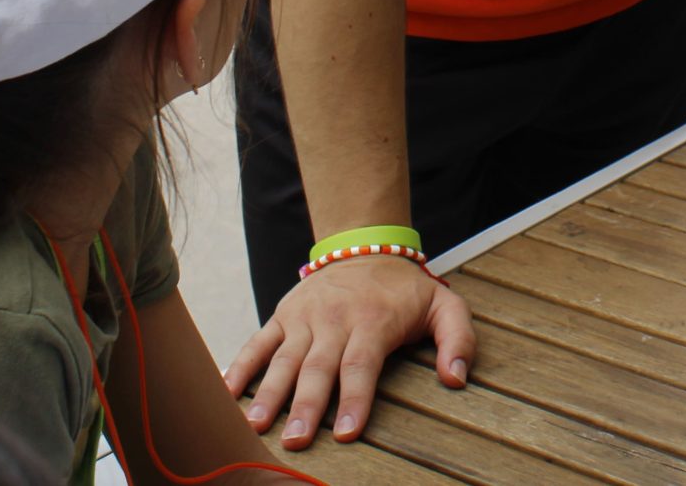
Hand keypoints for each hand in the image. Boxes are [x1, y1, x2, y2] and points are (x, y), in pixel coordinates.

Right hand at [226, 256, 473, 448]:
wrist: (365, 243)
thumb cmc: (405, 289)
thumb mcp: (444, 305)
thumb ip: (458, 340)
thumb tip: (456, 379)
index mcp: (372, 322)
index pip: (361, 365)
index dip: (355, 400)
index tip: (348, 432)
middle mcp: (334, 320)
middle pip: (317, 368)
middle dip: (306, 407)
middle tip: (296, 442)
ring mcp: (304, 318)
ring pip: (284, 359)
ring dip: (269, 393)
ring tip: (257, 425)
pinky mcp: (283, 315)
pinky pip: (258, 342)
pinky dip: (241, 365)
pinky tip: (227, 392)